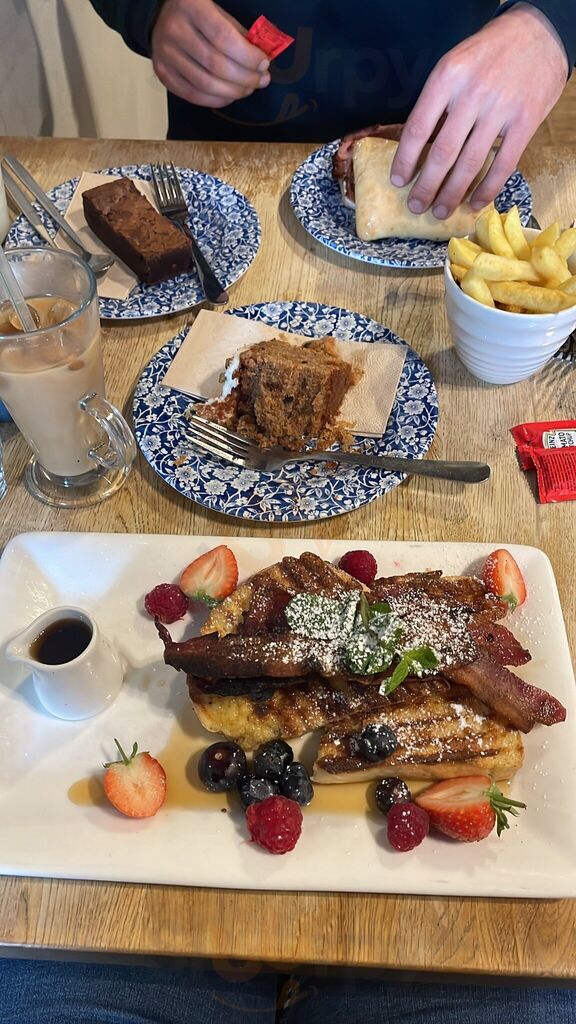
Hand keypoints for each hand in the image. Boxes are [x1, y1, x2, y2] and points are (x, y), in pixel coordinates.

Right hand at [151, 0, 269, 107]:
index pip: (224, 38)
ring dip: (233, 92)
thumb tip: (260, 62)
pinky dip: (216, 100)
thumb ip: (238, 34)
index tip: (264, 64)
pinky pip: (193, 95)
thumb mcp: (218, 12)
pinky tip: (229, 96)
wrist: (161, 17)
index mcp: (191, 7)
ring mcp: (165, 54)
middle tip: (261, 80)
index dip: (248, 56)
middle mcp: (175, 30)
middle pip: (216, 65)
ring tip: (248, 89)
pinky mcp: (162, 73)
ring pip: (206, 84)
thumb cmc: (197, 14)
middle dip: (245, 78)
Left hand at [390, 4, 567, 217]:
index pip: (418, 128)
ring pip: (470, 163)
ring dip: (452, 194)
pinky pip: (503, 164)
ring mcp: (500, 109)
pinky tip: (474, 204)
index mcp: (447, 77)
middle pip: (442, 152)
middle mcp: (472, 94)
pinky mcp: (525, 122)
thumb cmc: (488, 54)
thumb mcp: (455, 65)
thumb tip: (418, 148)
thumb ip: (438, 103)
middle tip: (416, 207)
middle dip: (426, 186)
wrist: (538, 34)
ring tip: (440, 211)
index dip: (405, 160)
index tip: (398, 181)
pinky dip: (487, 189)